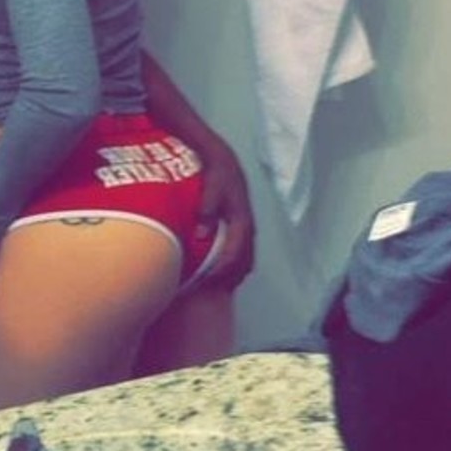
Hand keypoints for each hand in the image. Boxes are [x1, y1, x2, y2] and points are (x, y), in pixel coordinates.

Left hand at [193, 138, 254, 287]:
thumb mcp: (211, 188)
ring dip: (235, 274)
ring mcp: (247, 226)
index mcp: (241, 219)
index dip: (221, 271)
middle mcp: (248, 225)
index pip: (234, 254)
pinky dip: (236, 264)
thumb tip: (202, 235)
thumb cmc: (215, 173)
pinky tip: (223, 271)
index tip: (205, 283)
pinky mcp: (243, 224)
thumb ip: (207, 211)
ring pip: (247, 258)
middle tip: (210, 292)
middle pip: (244, 261)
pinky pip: (244, 251)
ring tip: (218, 289)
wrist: (223, 158)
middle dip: (229, 279)